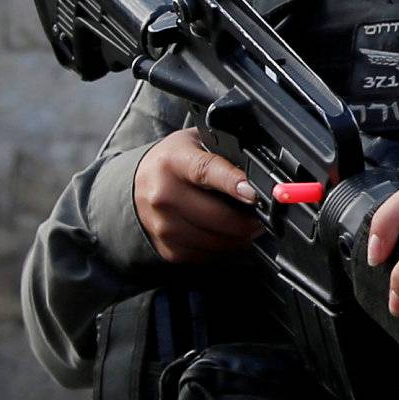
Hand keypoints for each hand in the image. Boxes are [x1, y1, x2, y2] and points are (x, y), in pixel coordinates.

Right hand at [133, 128, 259, 262]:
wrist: (138, 185)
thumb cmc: (173, 163)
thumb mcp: (195, 144)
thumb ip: (224, 154)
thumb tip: (257, 175)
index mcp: (174, 162)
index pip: (206, 171)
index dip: (233, 183)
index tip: (253, 193)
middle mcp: (164, 194)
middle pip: (218, 217)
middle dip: (249, 220)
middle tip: (260, 216)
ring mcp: (163, 225)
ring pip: (217, 242)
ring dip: (240, 238)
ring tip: (245, 225)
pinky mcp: (167, 248)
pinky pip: (207, 255)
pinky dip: (223, 248)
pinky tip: (224, 235)